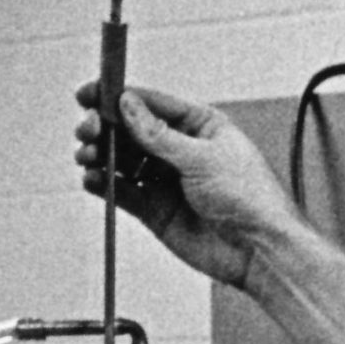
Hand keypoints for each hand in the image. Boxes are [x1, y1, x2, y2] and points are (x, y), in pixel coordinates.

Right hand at [73, 80, 303, 290]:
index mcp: (199, 126)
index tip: (90, 94)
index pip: (152, 104)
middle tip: (88, 129)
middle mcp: (179, 150)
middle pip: (131, 131)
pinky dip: (104, 184)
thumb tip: (129, 106)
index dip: (119, 97)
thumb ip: (159, 135)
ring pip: (122, 161)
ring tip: (87, 155)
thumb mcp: (203, 157)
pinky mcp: (155, 210)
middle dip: (105, 127)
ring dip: (100, 155)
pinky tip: (93, 179)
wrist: (258, 249)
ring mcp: (165, 180)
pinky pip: (123, 192)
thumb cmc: (250, 198)